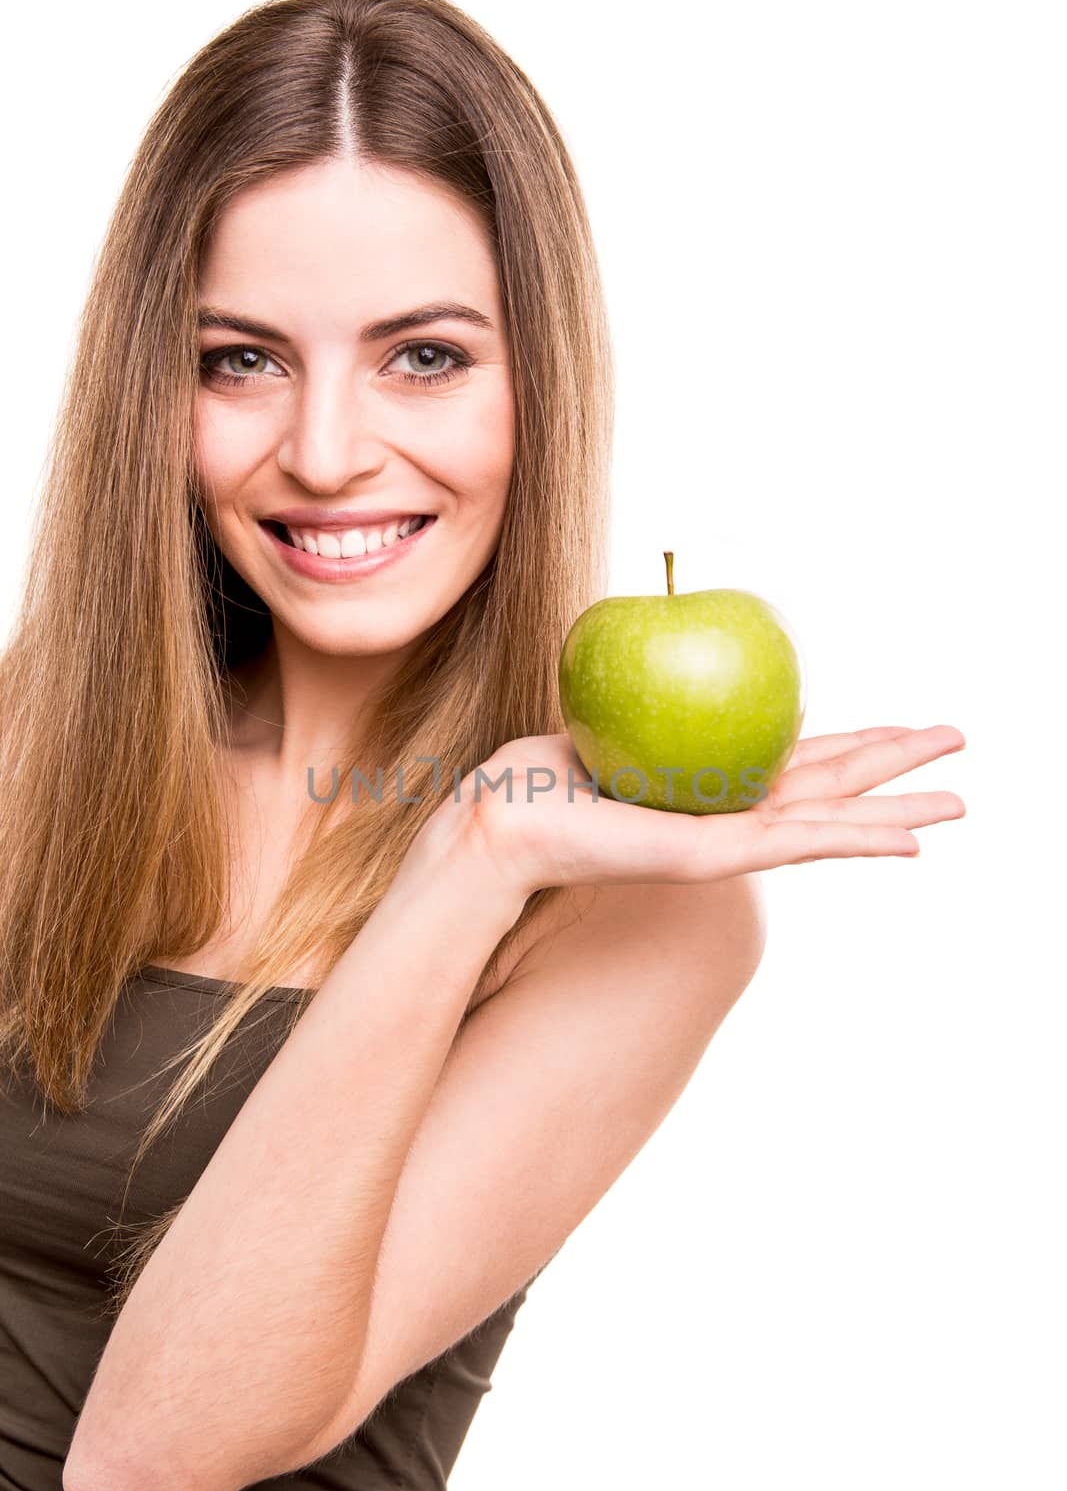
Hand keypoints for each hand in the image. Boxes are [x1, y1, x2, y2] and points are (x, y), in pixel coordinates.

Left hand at [453, 724, 966, 897]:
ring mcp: (729, 841)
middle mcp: (732, 814)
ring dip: (899, 814)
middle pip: (834, 789)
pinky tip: (908, 842)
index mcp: (717, 783)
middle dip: (899, 771)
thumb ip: (668, 693)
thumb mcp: (627, 714)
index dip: (858, 745)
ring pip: (833, 824)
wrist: (509, 815)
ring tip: (960, 806)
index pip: (803, 761)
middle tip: (962, 750)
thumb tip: (686, 633)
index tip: (905, 732)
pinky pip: (799, 842)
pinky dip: (859, 842)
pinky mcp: (715, 857)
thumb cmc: (552, 766)